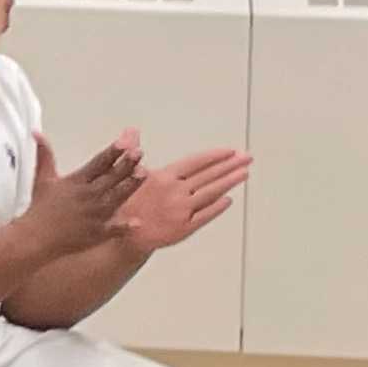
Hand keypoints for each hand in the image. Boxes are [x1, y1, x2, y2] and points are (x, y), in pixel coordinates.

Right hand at [26, 130, 144, 257]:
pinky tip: (138, 221)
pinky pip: (114, 228)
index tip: (123, 142)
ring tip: (144, 173)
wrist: (35, 237)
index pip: (98, 163)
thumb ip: (44, 154)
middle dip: (126, 164)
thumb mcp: (42, 178)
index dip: (112, 152)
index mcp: (76, 182)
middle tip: (139, 153)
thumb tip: (37, 133)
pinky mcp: (97, 232)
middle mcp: (87, 196)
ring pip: (117, 197)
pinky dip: (125, 226)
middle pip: (111, 177)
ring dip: (130, 185)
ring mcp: (94, 215)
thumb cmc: (39, 208)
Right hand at [114, 146, 249, 252]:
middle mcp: (175, 192)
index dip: (214, 156)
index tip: (230, 151)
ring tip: (245, 173)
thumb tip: (131, 131)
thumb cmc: (122, 202)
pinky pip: (206, 215)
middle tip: (247, 157)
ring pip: (211, 193)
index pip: (195, 162)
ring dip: (230, 182)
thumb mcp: (124, 173)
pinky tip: (228, 199)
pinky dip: (218, 206)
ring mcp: (182, 211)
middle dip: (230, 165)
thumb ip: (133, 151)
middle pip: (208, 176)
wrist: (120, 235)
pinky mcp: (184, 228)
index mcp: (163, 177)